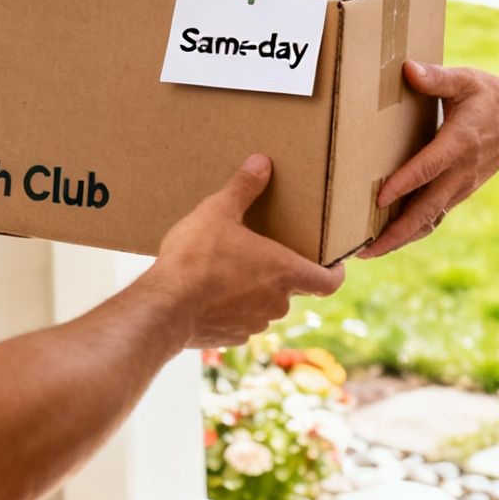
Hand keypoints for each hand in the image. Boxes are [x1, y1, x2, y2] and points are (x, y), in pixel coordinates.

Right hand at [150, 155, 344, 347]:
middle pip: (293, 288)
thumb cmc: (196, 259)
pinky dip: (232, 308)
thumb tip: (261, 162)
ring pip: (266, 305)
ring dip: (255, 291)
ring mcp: (255, 324)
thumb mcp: (218, 212)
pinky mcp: (232, 337)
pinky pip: (241, 320)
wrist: (164, 308)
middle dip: (281, 272)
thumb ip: (243, 187)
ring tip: (231, 271)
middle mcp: (278, 303)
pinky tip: (210, 293)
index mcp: (285, 272)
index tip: (333, 263)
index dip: (335, 273)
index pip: (330, 282)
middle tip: (263, 252)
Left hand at [362, 60, 498, 257]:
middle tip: (365, 249)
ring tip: (368, 252)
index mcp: (459, 144)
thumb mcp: (466, 81)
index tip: (378, 199)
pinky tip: (389, 240)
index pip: (427, 169)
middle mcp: (460, 173)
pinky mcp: (458, 194)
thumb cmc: (490, 97)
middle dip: (396, 233)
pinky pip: (434, 217)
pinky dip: (412, 231)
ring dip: (401, 239)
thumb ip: (436, 77)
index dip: (403, 184)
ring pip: (429, 220)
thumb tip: (407, 69)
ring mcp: (460, 188)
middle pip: (426, 210)